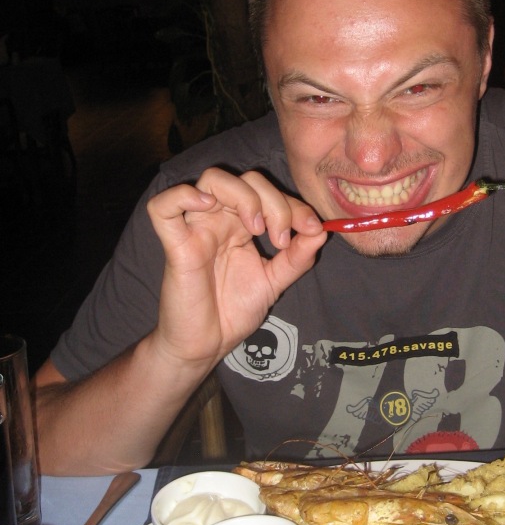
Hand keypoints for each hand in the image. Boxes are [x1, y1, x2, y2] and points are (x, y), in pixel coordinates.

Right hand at [146, 167, 325, 368]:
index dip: (294, 205)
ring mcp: (196, 229)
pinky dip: (183, 196)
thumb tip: (322, 231)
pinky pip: (163, 207)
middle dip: (274, 202)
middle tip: (282, 238)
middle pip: (245, 181)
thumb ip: (297, 257)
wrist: (208, 345)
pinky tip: (207, 207)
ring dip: (244, 197)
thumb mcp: (275, 281)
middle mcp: (219, 219)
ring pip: (211, 180)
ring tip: (257, 230)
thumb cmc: (233, 311)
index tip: (311, 229)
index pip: (268, 193)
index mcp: (242, 224)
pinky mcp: (175, 245)